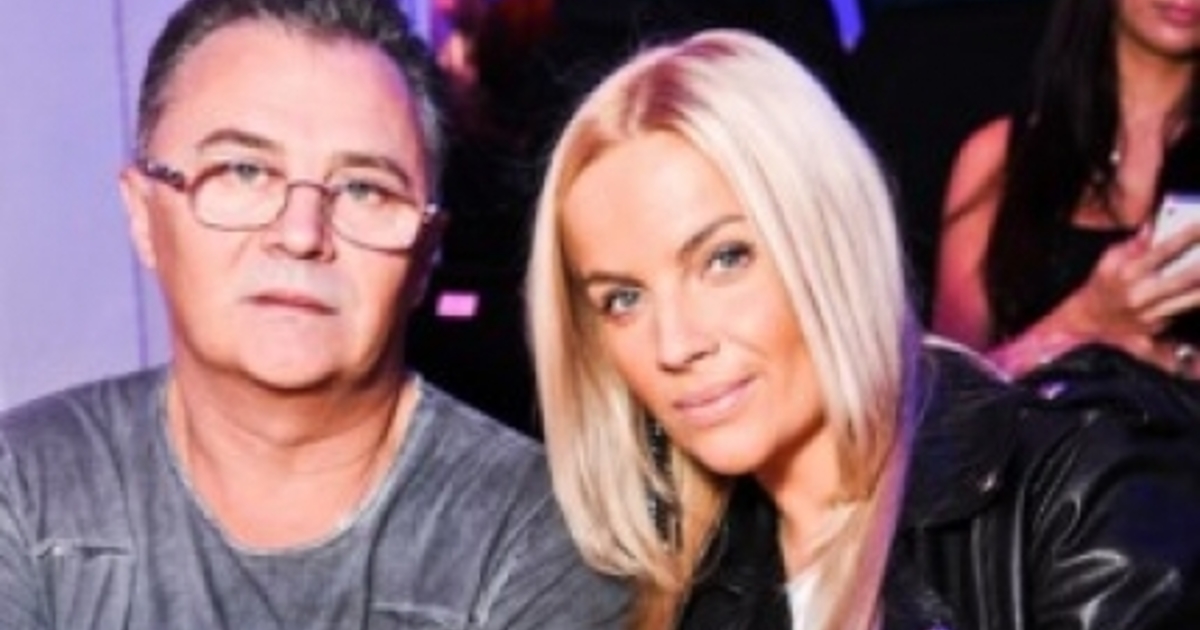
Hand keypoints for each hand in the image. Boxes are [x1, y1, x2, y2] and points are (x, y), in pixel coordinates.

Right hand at [1064, 222, 1199, 371]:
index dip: (1190, 235)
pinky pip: (1188, 314)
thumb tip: (1153, 226)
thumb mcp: (1108, 260)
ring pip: (1193, 299)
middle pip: (1188, 277)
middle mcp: (1142, 295)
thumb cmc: (1101, 285)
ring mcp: (1154, 314)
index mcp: (1128, 274)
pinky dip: (1197, 302)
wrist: (1088, 321)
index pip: (1165, 250)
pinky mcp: (1162, 328)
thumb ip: (1134, 245)